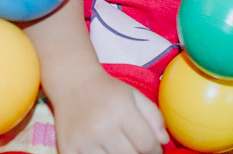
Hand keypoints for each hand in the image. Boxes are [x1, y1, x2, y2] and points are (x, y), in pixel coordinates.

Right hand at [53, 70, 168, 153]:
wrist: (73, 84)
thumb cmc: (108, 91)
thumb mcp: (135, 95)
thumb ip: (154, 117)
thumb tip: (164, 141)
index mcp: (122, 111)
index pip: (147, 144)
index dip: (155, 150)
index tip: (153, 148)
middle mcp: (102, 127)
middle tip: (136, 147)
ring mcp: (84, 141)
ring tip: (120, 148)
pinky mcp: (68, 150)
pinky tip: (104, 150)